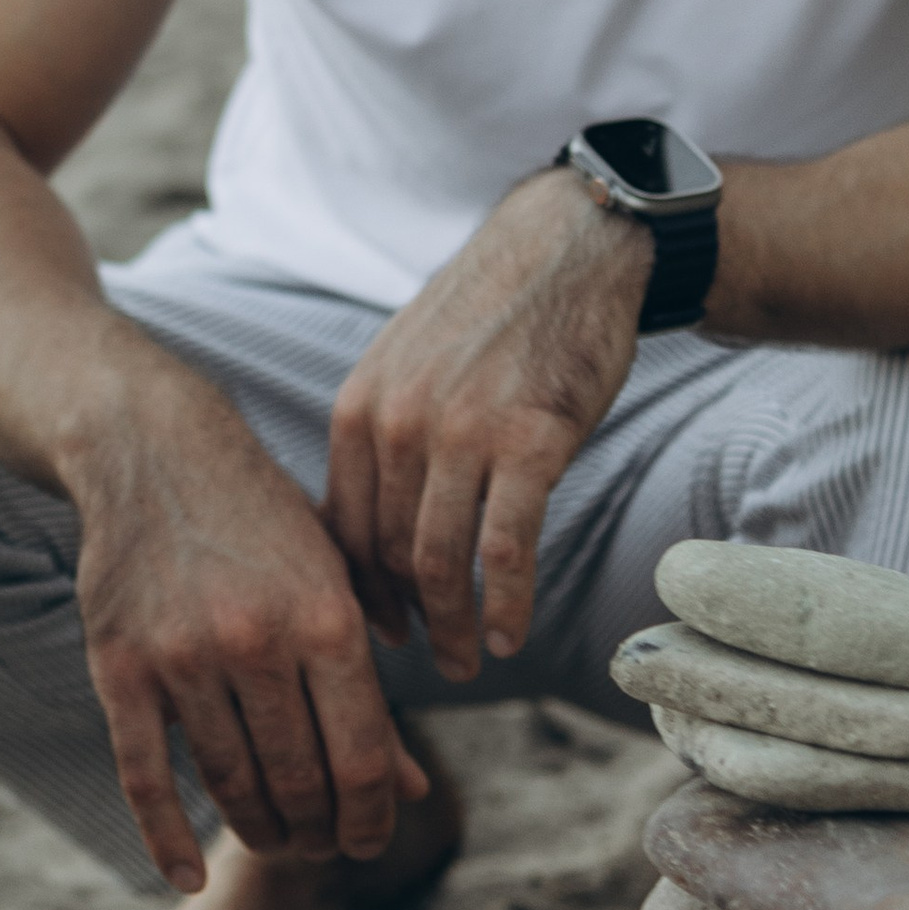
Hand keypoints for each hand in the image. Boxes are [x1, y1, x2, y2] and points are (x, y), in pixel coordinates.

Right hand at [65, 358, 427, 878]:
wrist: (153, 450)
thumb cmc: (262, 522)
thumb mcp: (334, 585)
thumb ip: (368, 689)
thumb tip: (409, 792)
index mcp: (326, 619)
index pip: (362, 759)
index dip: (370, 818)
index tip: (368, 842)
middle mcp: (257, 641)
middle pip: (298, 781)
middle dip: (316, 831)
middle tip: (319, 846)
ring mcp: (183, 655)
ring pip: (229, 782)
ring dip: (258, 829)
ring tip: (275, 840)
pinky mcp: (119, 665)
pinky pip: (144, 775)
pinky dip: (167, 837)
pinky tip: (189, 874)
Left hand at [324, 166, 650, 676]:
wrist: (565, 249)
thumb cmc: (489, 315)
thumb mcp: (406, 365)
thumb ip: (382, 435)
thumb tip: (369, 522)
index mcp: (357, 408)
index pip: (343, 529)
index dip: (360, 593)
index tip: (382, 631)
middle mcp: (397, 424)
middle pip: (388, 554)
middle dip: (408, 620)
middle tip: (434, 660)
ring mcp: (461, 433)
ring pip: (439, 562)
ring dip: (455, 626)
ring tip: (472, 660)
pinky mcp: (530, 442)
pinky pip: (506, 549)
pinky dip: (507, 603)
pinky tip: (513, 633)